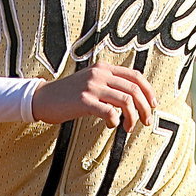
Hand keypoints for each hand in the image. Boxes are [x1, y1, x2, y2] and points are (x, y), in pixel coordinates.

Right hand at [31, 62, 156, 129]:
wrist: (42, 98)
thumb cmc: (68, 95)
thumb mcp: (90, 82)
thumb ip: (109, 84)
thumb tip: (133, 99)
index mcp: (104, 68)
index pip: (136, 76)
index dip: (149, 91)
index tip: (153, 105)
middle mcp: (100, 74)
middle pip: (134, 90)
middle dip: (145, 108)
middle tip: (146, 121)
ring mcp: (92, 86)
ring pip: (126, 101)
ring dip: (133, 117)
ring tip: (128, 127)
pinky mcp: (84, 101)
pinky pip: (110, 112)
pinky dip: (115, 121)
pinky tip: (111, 125)